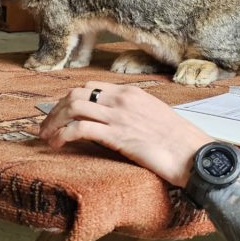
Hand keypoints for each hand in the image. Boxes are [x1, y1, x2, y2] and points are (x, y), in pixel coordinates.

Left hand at [39, 82, 211, 187]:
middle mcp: (122, 99)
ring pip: (72, 108)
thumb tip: (115, 124)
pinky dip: (62, 135)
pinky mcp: (117, 135)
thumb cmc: (178, 141)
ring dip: (54, 122)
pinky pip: (79, 128)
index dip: (69, 100)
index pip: (90, 87)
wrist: (193, 154)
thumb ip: (133, 114)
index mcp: (131, 93)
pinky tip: (57, 145)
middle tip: (46, 128)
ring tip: (47, 138)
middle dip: (55, 111)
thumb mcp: (154, 117)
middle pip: (75, 94)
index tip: (60, 115)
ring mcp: (119, 116)